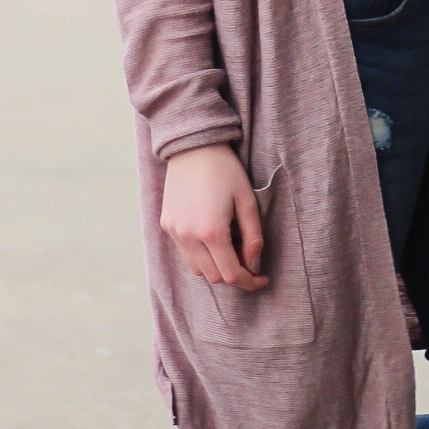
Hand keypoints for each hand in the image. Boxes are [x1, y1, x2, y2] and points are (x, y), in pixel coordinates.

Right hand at [161, 145, 267, 290]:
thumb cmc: (225, 170)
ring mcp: (174, 232)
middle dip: (234, 274)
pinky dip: (200, 256)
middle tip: (249, 259)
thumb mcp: (247, 200)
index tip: (262, 278)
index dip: (249, 281)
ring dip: (215, 267)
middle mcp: (188, 236)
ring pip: (197, 269)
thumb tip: (253, 264)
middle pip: (214, 277)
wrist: (193, 147)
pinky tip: (212, 239)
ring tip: (230, 248)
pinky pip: (185, 253)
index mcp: (212, 232)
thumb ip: (253, 236)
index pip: (231, 275)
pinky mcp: (166, 225)